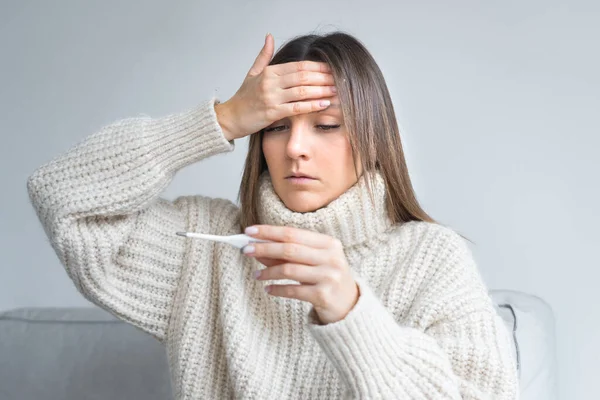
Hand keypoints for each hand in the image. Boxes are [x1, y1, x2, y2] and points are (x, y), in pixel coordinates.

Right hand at [214, 33, 337, 140]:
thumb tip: (269, 36)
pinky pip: (296, 108)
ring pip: (302, 91)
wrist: (230, 118)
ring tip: (336, 90)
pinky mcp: (272, 113)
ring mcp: (271, 98)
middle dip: (323, 77)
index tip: (331, 68)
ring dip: (321, 90)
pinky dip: (312, 105)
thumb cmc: (244, 97)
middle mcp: (270, 82)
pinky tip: (324, 104)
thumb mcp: (252, 73)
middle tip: (340, 79)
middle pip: (303, 76)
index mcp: (269, 72)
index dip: (317, 67)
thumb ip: (264, 56)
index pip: (299, 66)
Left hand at [242, 225, 359, 324]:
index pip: (293, 233)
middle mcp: (331, 258)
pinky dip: (277, 289)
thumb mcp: (313, 261)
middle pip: (289, 249)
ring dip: (268, 272)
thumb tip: (258, 247)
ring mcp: (328, 276)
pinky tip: (268, 289)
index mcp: (328, 243)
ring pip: (289, 270)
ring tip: (256, 275)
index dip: (269, 231)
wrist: (349, 305)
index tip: (249, 231)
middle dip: (264, 248)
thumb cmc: (327, 278)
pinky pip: (293, 290)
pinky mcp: (323, 295)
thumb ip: (288, 254)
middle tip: (245, 250)